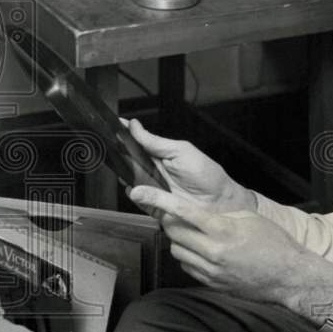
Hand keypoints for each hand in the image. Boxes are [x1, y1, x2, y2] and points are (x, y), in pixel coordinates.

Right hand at [124, 118, 256, 212]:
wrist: (220, 203)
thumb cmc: (206, 175)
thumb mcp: (181, 151)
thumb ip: (155, 141)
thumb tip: (134, 126)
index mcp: (159, 154)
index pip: (136, 142)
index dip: (123, 134)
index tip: (112, 126)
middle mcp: (152, 170)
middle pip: (128, 161)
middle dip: (120, 154)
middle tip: (114, 148)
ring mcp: (151, 188)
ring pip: (129, 179)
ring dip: (125, 174)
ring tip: (124, 167)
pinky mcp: (152, 205)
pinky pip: (137, 200)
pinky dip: (134, 194)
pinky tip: (135, 188)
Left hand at [128, 185, 304, 305]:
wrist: (288, 277)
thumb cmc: (274, 244)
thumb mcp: (249, 218)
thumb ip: (219, 215)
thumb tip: (197, 214)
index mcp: (223, 230)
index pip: (182, 211)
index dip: (158, 199)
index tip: (140, 191)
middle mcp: (213, 252)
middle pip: (173, 231)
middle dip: (171, 220)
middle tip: (179, 215)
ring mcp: (210, 270)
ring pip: (176, 250)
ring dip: (180, 240)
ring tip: (197, 235)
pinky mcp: (210, 283)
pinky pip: (187, 266)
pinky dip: (189, 256)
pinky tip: (203, 251)